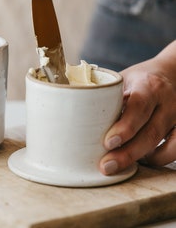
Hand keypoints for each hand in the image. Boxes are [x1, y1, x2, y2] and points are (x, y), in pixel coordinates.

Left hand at [99, 41, 175, 174]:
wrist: (173, 72)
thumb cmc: (140, 79)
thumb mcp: (122, 79)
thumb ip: (106, 95)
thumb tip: (73, 109)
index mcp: (148, 86)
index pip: (138, 106)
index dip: (124, 127)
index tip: (108, 142)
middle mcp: (167, 102)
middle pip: (150, 132)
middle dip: (127, 153)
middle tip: (106, 165)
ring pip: (165, 145)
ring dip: (141, 158)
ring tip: (119, 166)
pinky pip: (175, 149)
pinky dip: (159, 158)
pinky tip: (142, 160)